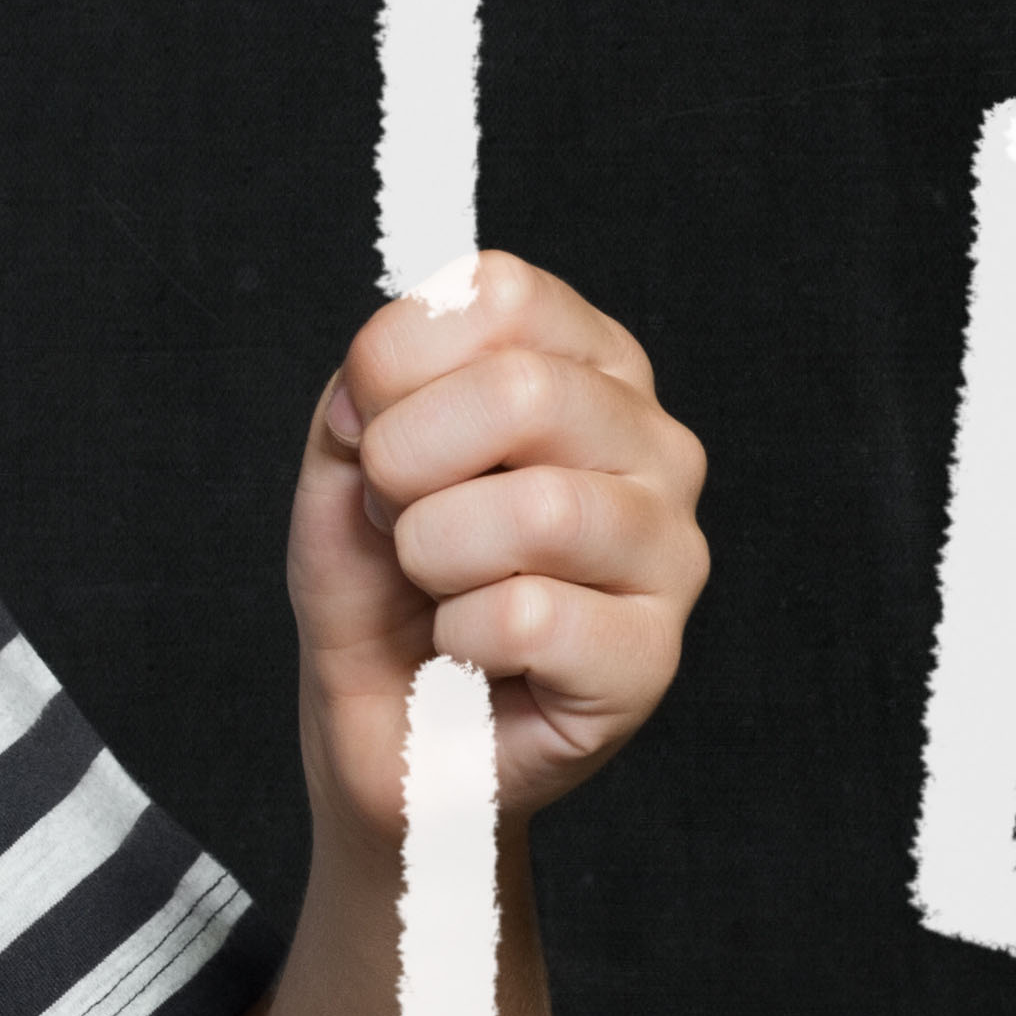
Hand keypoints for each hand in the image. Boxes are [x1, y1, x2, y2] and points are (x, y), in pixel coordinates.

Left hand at [287, 250, 706, 837]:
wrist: (380, 722)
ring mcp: (671, 550)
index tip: (373, 427)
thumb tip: (374, 380)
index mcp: (586, 364)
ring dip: (433, 554)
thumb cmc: (379, 578)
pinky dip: (461, 638)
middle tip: (397, 517)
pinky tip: (474, 653)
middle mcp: (653, 441)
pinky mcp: (652, 657)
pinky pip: (530, 618)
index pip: (500, 292)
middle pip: (523, 390)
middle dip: (406, 460)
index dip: (397, 359)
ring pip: (539, 511)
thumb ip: (363, 391)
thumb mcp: (344, 459)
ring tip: (438, 586)